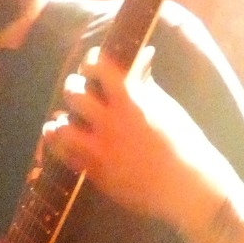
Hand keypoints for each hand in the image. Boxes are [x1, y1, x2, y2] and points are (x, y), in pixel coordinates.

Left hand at [41, 47, 230, 226]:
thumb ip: (147, 83)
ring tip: (64, 120)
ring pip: (62, 126)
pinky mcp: (96, 172)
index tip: (91, 66)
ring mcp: (101, 148)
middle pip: (74, 93)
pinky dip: (57, 143)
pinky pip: (65, 154)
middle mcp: (112, 121)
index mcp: (132, 100)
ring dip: (61, 120)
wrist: (186, 187)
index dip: (90, 62)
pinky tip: (57, 137)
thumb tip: (143, 55)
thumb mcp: (167, 107)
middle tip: (77, 91)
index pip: (99, 67)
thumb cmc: (184, 144)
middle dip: (73, 88)